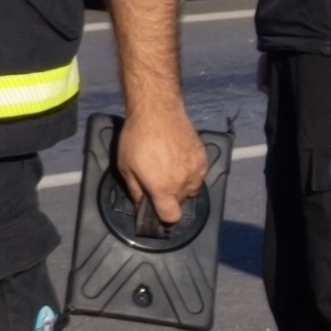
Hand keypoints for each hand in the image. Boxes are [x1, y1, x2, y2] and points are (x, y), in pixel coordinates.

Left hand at [113, 95, 210, 228]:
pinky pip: (199, 174)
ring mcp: (197, 171)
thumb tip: (142, 203)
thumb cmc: (137, 140)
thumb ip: (136, 191)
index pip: (172, 217)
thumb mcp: (126, 168)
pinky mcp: (204, 158)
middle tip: (158, 181)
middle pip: (182, 202)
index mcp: (163, 189)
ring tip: (171, 169)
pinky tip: (179, 159)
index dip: (165, 218)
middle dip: (171, 197)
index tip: (158, 210)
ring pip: (192, 189)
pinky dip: (190, 172)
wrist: (158, 112)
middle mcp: (184, 183)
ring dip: (182, 186)